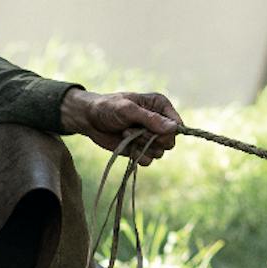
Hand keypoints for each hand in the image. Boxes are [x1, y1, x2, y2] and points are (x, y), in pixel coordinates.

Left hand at [61, 88, 183, 159]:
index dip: (168, 131)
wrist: (89, 120)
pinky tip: (127, 145)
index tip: (152, 130)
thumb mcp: (128, 110)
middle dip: (151, 139)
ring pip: (160, 152)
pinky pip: (148, 160)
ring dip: (142, 146)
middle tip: (135, 131)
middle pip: (170, 141)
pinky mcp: (141, 149)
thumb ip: (151, 119)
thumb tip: (174, 128)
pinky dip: (137, 155)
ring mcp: (150, 137)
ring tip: (127, 134)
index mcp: (160, 106)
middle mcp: (159, 122)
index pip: (177, 124)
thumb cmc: (108, 108)